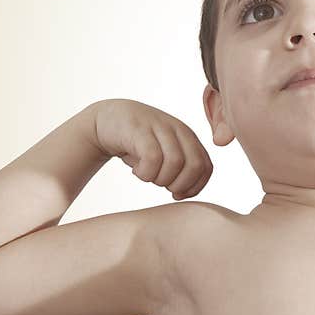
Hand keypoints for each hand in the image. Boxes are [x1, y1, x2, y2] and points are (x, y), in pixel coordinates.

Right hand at [91, 99, 212, 199]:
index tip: (176, 194)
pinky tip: (137, 171)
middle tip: (161, 184)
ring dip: (160, 179)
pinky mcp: (141, 129)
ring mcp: (160, 127)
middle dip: (179, 185)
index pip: (206, 168)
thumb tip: (183, 194)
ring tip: (147, 176)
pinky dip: (145, 173)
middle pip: (195, 166)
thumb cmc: (138, 144)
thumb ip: (182, 170)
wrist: (108, 120)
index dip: (194, 187)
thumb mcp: (165, 155)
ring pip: (175, 162)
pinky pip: (153, 158)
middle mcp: (179, 129)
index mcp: (189, 137)